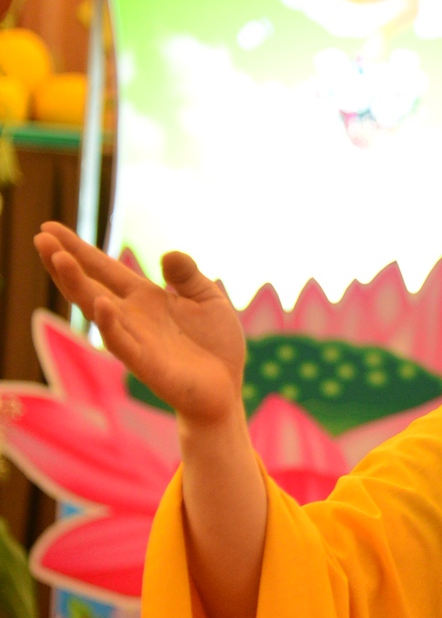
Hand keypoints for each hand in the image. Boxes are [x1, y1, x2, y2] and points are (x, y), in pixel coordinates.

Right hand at [35, 224, 245, 431]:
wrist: (225, 390)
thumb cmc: (215, 345)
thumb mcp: (209, 298)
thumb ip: (188, 275)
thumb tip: (167, 254)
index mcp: (144, 297)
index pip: (103, 268)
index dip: (78, 249)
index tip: (49, 227)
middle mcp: (131, 315)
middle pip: (89, 284)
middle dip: (64, 261)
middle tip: (40, 236)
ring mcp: (134, 339)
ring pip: (96, 309)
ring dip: (76, 284)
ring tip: (59, 258)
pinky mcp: (145, 363)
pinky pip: (122, 343)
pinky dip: (110, 324)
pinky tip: (101, 304)